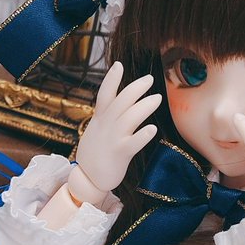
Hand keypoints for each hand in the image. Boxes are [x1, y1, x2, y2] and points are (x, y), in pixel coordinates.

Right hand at [70, 61, 160, 203]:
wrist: (87, 179)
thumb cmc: (96, 154)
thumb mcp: (96, 130)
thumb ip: (107, 116)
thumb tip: (117, 103)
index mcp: (100, 119)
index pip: (105, 94)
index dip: (111, 79)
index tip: (119, 64)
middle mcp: (106, 126)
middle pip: (121, 102)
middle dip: (136, 88)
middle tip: (150, 79)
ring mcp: (112, 139)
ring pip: (129, 118)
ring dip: (144, 107)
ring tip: (157, 98)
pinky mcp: (119, 154)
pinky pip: (133, 143)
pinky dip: (142, 135)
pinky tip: (153, 129)